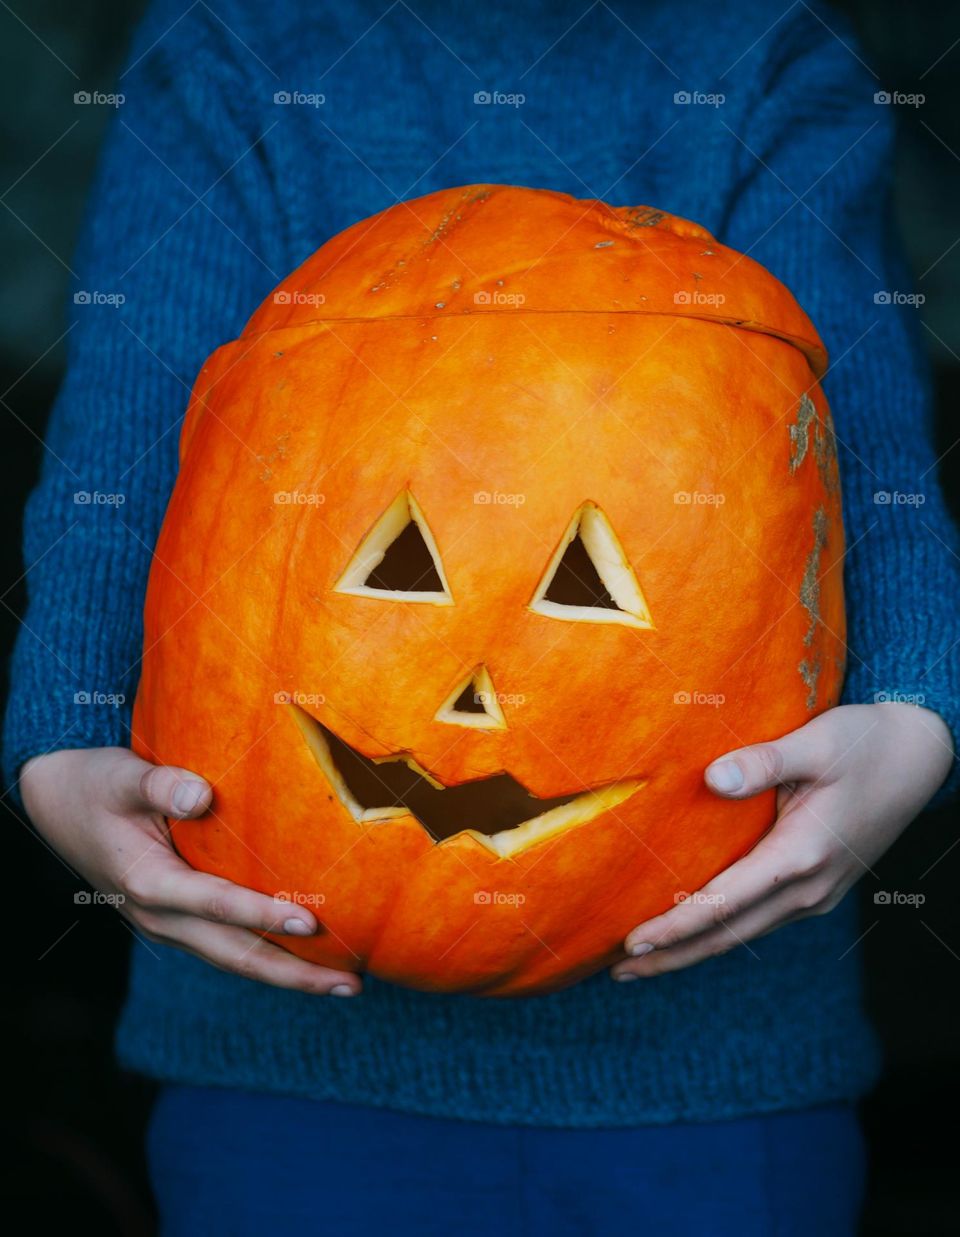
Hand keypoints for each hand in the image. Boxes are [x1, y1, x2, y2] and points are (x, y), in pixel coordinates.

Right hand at [19, 747, 361, 995]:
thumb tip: (201, 796)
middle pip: (235, 955)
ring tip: (343, 985)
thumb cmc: (97, 785)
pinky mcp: (178, 919)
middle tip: (350, 986)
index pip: (216, 905)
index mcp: (147, 883)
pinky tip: (307, 957)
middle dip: (293, 974)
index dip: (263, 915)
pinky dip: (268, 956)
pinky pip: (228, 946)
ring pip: (234, 959)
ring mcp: (168, 924)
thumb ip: (160, 785)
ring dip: (288, 975)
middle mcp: (159, 915)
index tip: (311, 924)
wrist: (59, 804)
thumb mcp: (122, 776)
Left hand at [612, 703, 953, 980]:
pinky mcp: (816, 886)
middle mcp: (808, 887)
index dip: (674, 927)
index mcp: (801, 855)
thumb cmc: (866, 743)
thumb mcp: (816, 742)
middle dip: (671, 956)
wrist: (921, 755)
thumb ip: (763, 762)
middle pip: (727, 935)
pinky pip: (758, 919)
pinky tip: (689, 930)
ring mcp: (815, 893)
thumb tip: (713, 779)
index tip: (631, 944)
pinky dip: (718, 931)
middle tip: (617, 972)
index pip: (723, 904)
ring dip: (691, 950)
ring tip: (640, 962)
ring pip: (742, 934)